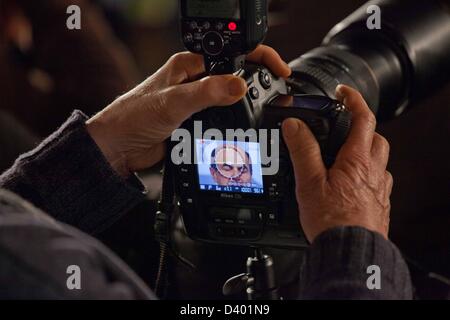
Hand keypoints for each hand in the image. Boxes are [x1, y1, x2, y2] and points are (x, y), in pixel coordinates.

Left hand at [87, 45, 290, 176]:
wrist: (118, 148)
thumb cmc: (132, 117)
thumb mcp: (172, 102)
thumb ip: (206, 93)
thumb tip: (239, 85)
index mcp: (189, 65)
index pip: (232, 54)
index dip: (259, 59)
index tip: (279, 71)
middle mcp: (194, 81)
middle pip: (235, 77)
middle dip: (256, 86)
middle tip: (274, 98)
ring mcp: (196, 103)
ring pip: (230, 101)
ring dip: (245, 108)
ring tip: (262, 116)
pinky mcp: (195, 122)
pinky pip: (221, 120)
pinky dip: (233, 125)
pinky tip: (239, 132)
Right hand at [282, 85, 391, 241]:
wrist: (350, 252)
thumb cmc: (333, 222)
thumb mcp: (310, 183)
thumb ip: (303, 150)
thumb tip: (295, 125)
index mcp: (357, 160)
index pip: (363, 118)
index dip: (353, 99)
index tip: (343, 92)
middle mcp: (374, 171)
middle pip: (376, 137)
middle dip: (361, 126)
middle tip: (343, 125)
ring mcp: (379, 188)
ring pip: (378, 158)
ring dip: (365, 149)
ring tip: (342, 154)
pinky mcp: (378, 203)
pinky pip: (377, 179)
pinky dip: (366, 173)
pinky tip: (350, 183)